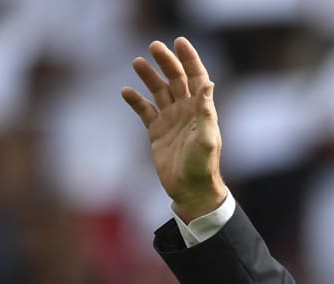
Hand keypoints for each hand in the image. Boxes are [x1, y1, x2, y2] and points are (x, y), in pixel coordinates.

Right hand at [122, 37, 227, 220]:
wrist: (191, 190)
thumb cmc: (202, 167)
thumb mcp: (207, 139)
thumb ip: (206, 112)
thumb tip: (208, 84)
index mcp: (201, 110)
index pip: (196, 77)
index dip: (189, 59)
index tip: (179, 42)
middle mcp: (186, 111)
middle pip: (176, 79)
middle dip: (166, 62)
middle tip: (154, 46)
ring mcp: (171, 120)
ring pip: (159, 91)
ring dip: (149, 76)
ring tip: (138, 62)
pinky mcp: (157, 132)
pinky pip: (145, 111)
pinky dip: (135, 100)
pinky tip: (126, 91)